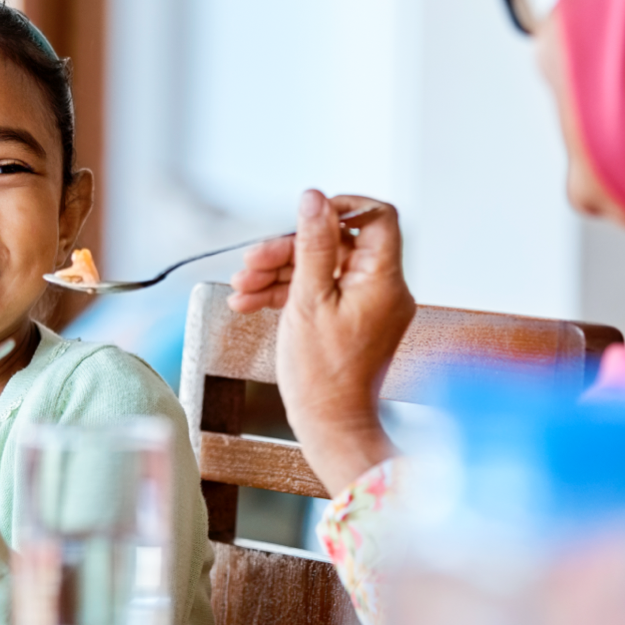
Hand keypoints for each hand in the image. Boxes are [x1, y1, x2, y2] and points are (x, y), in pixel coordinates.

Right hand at [229, 191, 415, 495]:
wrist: (329, 426)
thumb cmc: (320, 374)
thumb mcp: (307, 300)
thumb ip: (311, 244)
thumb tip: (314, 197)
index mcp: (383, 279)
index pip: (377, 218)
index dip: (340, 208)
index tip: (305, 216)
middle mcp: (383, 289)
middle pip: (337, 244)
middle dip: (288, 250)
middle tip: (249, 264)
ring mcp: (368, 306)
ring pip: (323, 269)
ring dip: (278, 273)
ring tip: (241, 289)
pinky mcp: (353, 321)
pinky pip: (322, 292)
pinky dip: (289, 293)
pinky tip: (252, 301)